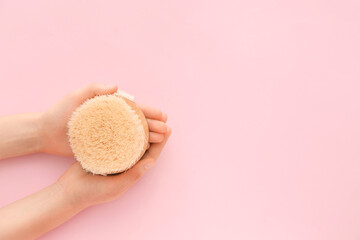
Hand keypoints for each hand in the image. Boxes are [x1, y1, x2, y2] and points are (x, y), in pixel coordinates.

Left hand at [39, 83, 167, 155]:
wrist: (44, 133)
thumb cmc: (59, 113)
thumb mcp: (75, 97)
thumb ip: (94, 89)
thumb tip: (116, 87)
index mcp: (108, 107)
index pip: (133, 108)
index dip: (149, 111)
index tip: (162, 115)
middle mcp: (111, 120)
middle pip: (137, 122)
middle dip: (153, 125)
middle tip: (165, 130)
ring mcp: (108, 134)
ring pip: (133, 135)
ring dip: (148, 137)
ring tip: (160, 140)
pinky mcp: (102, 146)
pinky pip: (122, 147)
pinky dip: (134, 148)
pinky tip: (144, 151)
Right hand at [57, 126, 170, 208]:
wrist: (68, 191)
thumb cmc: (93, 193)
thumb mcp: (116, 187)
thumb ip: (133, 175)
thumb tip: (153, 161)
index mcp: (132, 171)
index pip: (150, 155)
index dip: (160, 143)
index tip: (168, 129)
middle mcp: (126, 162)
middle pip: (142, 144)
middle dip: (152, 132)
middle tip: (160, 117)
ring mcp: (115, 155)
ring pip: (130, 139)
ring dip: (138, 128)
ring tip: (144, 114)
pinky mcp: (103, 150)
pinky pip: (115, 137)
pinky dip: (121, 128)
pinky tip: (123, 117)